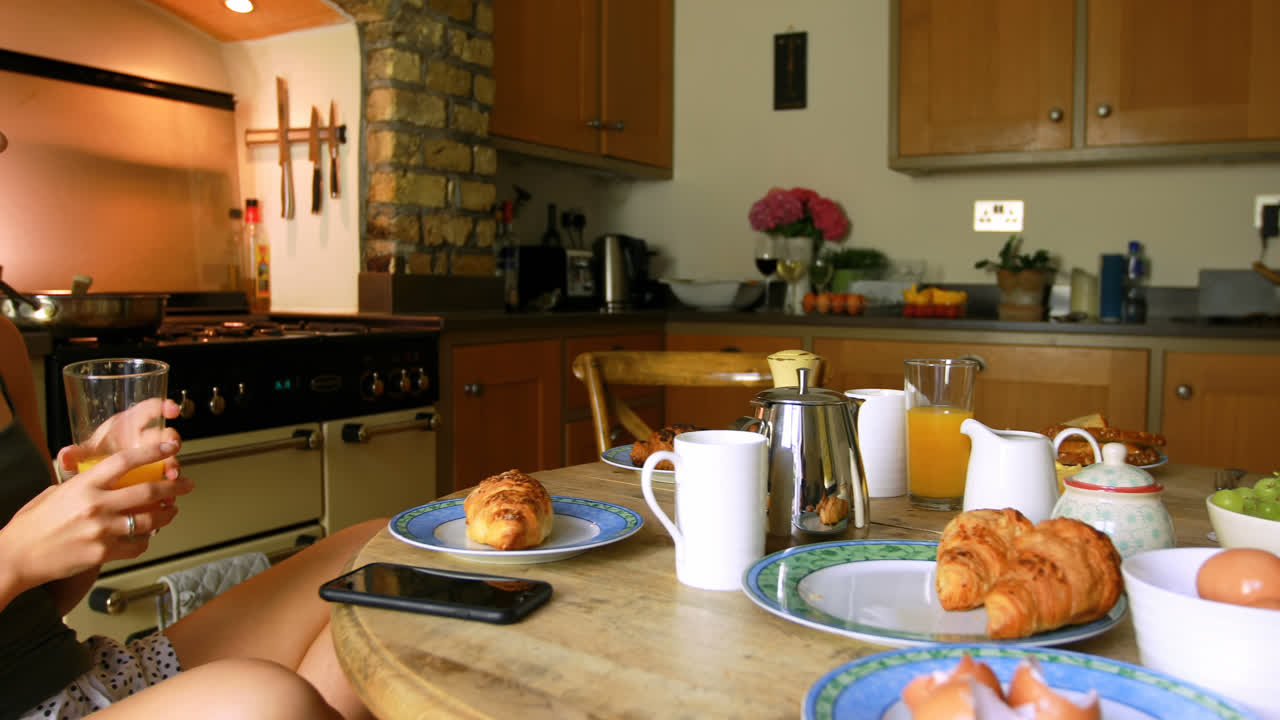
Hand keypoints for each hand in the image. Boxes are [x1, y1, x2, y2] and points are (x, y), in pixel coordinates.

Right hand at [4, 440, 193, 590]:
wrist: (16, 557)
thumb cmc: (32, 525)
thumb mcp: (56, 493)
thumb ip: (83, 484)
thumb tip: (104, 478)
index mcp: (83, 484)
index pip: (125, 461)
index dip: (152, 452)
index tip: (170, 447)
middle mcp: (95, 505)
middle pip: (147, 491)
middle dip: (173, 487)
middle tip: (187, 484)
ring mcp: (100, 530)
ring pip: (148, 520)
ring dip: (165, 515)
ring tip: (171, 512)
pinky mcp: (102, 553)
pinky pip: (136, 545)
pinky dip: (145, 541)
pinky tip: (146, 537)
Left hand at [56, 399, 181, 483]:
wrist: (94, 480)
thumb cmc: (94, 456)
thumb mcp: (84, 453)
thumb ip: (75, 454)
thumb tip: (65, 455)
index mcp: (128, 425)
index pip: (148, 410)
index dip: (163, 406)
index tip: (172, 410)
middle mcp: (143, 438)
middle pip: (164, 434)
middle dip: (172, 440)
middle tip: (173, 448)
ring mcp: (151, 456)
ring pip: (169, 456)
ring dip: (173, 464)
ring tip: (171, 475)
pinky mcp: (154, 473)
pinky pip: (165, 476)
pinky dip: (168, 486)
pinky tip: (168, 495)